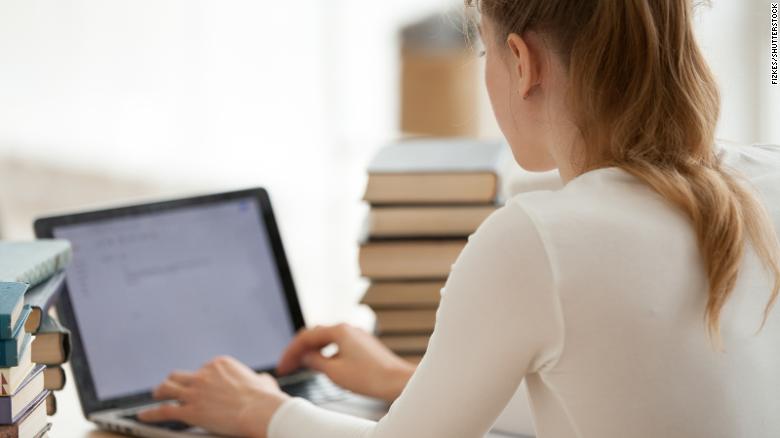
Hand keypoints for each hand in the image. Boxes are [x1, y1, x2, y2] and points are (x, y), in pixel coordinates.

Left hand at [138, 356, 289, 437]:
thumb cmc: (266, 399)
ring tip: (155, 396)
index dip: (200, 379)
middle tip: (169, 386)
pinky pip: (163, 410)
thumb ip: (259, 379)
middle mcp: (204, 374)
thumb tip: (262, 380)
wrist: (260, 410)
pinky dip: (151, 413)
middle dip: (175, 381)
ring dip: (159, 392)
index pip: (203, 369)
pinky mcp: (190, 410)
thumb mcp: (265, 382)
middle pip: (180, 375)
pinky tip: (143, 416)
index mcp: (221, 364)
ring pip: (168, 388)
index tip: (200, 386)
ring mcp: (195, 392)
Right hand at [276, 324, 415, 400]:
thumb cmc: (370, 377)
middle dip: (299, 351)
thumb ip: (314, 361)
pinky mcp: (363, 345)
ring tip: (301, 366)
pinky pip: (338, 346)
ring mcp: (357, 336)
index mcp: (339, 331)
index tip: (283, 366)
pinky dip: (326, 354)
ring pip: (327, 340)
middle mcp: (348, 329)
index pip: (306, 337)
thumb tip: (304, 356)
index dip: (291, 352)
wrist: (396, 381)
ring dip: (312, 352)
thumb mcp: (334, 371)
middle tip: (288, 367)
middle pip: (315, 336)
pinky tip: (323, 366)